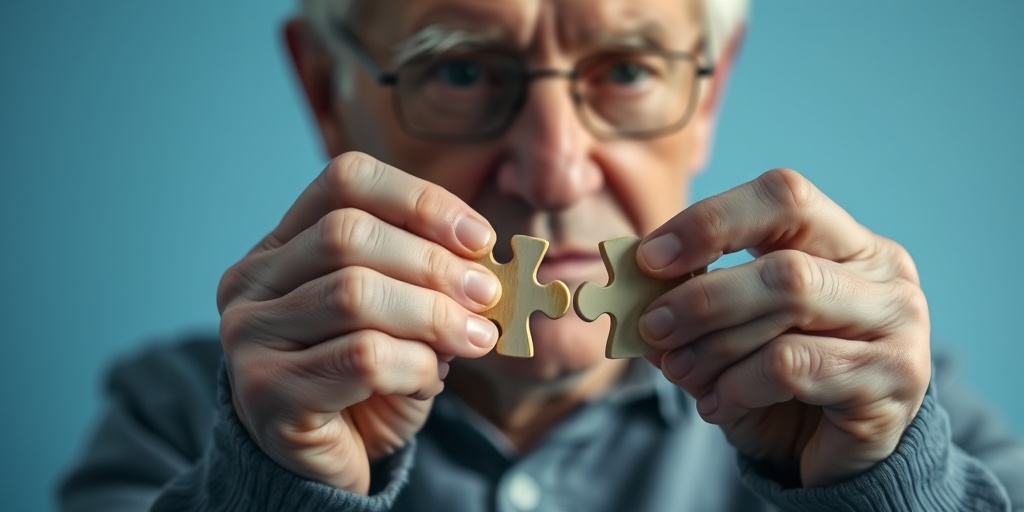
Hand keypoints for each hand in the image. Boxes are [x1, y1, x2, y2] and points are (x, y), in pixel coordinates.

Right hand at [216, 152, 500, 493]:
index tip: (478, 237)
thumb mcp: (402, 320)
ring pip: (354, 294)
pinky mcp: (265, 391)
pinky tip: (432, 378)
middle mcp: (252, 283)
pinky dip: (415, 364)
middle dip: (434, 263)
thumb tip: (484, 267)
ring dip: (433, 315)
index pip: (345, 182)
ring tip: (474, 338)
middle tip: (487, 294)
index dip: (419, 200)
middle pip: (348, 235)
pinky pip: (360, 358)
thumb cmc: (366, 383)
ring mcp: (249, 336)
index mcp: (282, 246)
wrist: (324, 464)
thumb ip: (429, 285)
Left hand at [638, 169, 930, 486]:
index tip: (650, 258)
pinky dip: (739, 383)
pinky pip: (795, 365)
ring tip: (679, 371)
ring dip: (715, 343)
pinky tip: (718, 404)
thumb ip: (695, 300)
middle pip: (785, 262)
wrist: (834, 456)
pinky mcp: (893, 380)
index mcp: (846, 243)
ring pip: (792, 304)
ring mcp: (898, 326)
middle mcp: (884, 275)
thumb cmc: (781, 383)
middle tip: (652, 326)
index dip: (711, 220)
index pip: (784, 197)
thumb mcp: (735, 331)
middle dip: (703, 296)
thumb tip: (633, 286)